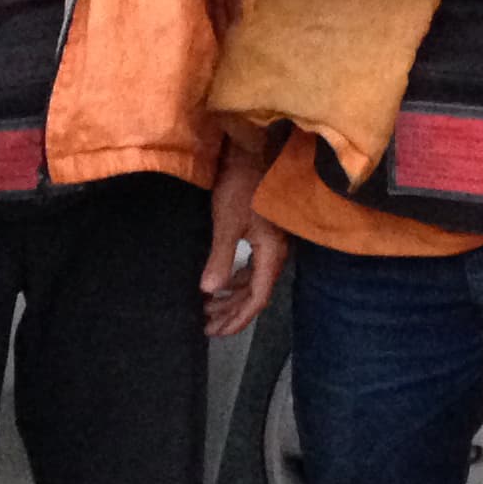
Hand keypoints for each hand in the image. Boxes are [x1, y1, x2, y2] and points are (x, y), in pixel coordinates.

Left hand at [201, 144, 290, 337]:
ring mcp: (272, 242)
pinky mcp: (263, 233)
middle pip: (255, 293)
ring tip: (208, 308)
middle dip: (231, 313)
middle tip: (206, 326)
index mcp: (271, 253)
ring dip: (232, 297)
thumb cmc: (240, 184)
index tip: (215, 331)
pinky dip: (235, 279)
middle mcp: (276, 252)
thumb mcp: (227, 221)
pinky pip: (252, 266)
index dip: (238, 319)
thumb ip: (221, 257)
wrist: (252, 151)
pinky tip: (221, 282)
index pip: (257, 298)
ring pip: (253, 280)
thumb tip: (209, 291)